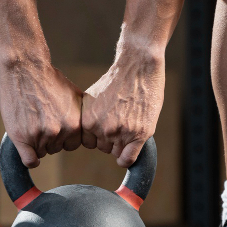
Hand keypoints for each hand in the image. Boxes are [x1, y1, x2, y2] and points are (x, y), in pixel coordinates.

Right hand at [0, 59, 83, 167]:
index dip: (63, 137)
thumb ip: (82, 116)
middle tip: (41, 121)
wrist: (26, 69)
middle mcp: (58, 132)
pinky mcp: (22, 137)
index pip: (72, 145)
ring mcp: (39, 135)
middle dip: (50, 138)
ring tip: (32, 122)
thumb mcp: (75, 96)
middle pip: (56, 149)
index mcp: (74, 124)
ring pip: (41, 152)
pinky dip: (30, 158)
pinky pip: (29, 160)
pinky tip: (29, 150)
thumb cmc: (49, 80)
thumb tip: (93, 128)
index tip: (56, 126)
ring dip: (37, 142)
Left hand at [82, 50, 164, 166]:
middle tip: (122, 123)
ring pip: (117, 152)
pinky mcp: (138, 134)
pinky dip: (128, 160)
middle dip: (112, 139)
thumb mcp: (93, 97)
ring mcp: (120, 132)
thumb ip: (91, 117)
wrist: (138, 66)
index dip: (99, 136)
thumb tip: (90, 133)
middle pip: (104, 148)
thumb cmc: (118, 79)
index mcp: (88, 120)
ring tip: (130, 126)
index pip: (89, 142)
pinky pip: (129, 158)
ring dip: (123, 145)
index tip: (107, 128)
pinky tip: (129, 154)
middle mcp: (102, 128)